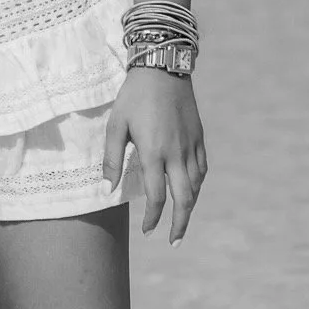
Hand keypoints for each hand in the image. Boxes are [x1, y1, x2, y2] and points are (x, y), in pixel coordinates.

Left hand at [102, 68, 205, 241]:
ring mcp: (191, 145)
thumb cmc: (134, 96)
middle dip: (180, 224)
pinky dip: (198, 185)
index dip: (154, 218)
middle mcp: (177, 153)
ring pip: (196, 186)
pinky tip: (191, 191)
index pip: (158, 197)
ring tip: (181, 221)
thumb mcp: (116, 124)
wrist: (163, 67)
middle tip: (174, 240)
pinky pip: (202, 169)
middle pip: (184, 199)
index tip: (148, 231)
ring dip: (190, 207)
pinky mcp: (199, 137)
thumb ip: (112, 158)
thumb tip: (106, 189)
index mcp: (154, 152)